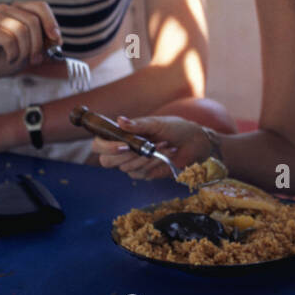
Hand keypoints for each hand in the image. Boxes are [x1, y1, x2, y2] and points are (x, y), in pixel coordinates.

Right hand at [0, 0, 59, 89]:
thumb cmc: (7, 59)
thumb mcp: (31, 52)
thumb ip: (45, 44)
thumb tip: (58, 40)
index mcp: (19, 10)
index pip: (40, 6)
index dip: (51, 22)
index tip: (57, 41)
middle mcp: (7, 9)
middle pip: (33, 20)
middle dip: (39, 44)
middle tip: (37, 60)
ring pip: (22, 30)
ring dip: (26, 51)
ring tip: (20, 60)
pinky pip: (9, 39)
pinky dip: (14, 53)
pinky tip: (9, 59)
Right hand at [93, 115, 211, 180]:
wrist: (194, 142)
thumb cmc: (176, 128)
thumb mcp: (156, 123)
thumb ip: (137, 125)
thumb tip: (119, 120)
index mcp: (123, 134)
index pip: (100, 144)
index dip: (106, 147)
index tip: (123, 146)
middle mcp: (124, 149)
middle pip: (107, 161)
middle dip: (126, 155)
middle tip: (144, 147)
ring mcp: (133, 162)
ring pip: (126, 168)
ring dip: (146, 157)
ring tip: (163, 144)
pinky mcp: (144, 173)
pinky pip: (139, 173)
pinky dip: (153, 163)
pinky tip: (165, 153)